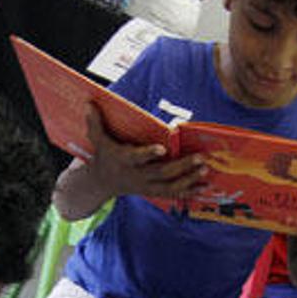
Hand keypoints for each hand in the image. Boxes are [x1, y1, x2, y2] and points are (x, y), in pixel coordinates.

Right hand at [86, 104, 205, 198]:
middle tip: (200, 158)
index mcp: (125, 161)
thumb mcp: (96, 139)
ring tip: (206, 170)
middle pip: (161, 173)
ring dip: (190, 180)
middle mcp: (137, 176)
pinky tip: (206, 186)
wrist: (102, 183)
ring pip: (170, 187)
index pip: (137, 158)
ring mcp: (147, 186)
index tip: (163, 149)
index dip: (149, 154)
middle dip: (182, 167)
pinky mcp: (154, 192)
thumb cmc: (104, 155)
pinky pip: (174, 194)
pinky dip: (190, 191)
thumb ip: (95, 122)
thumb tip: (90, 102)